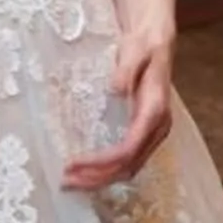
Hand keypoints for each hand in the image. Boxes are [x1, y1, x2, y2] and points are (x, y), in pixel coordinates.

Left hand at [63, 26, 172, 192]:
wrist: (157, 42)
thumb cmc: (143, 46)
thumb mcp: (135, 50)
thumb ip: (127, 69)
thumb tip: (116, 90)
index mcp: (154, 112)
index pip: (128, 149)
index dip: (101, 162)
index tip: (73, 164)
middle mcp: (157, 128)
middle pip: (128, 166)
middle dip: (96, 177)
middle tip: (65, 180)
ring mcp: (152, 134)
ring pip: (129, 168)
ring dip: (100, 178)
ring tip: (72, 180)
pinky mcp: (144, 133)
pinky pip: (128, 161)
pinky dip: (108, 170)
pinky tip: (88, 171)